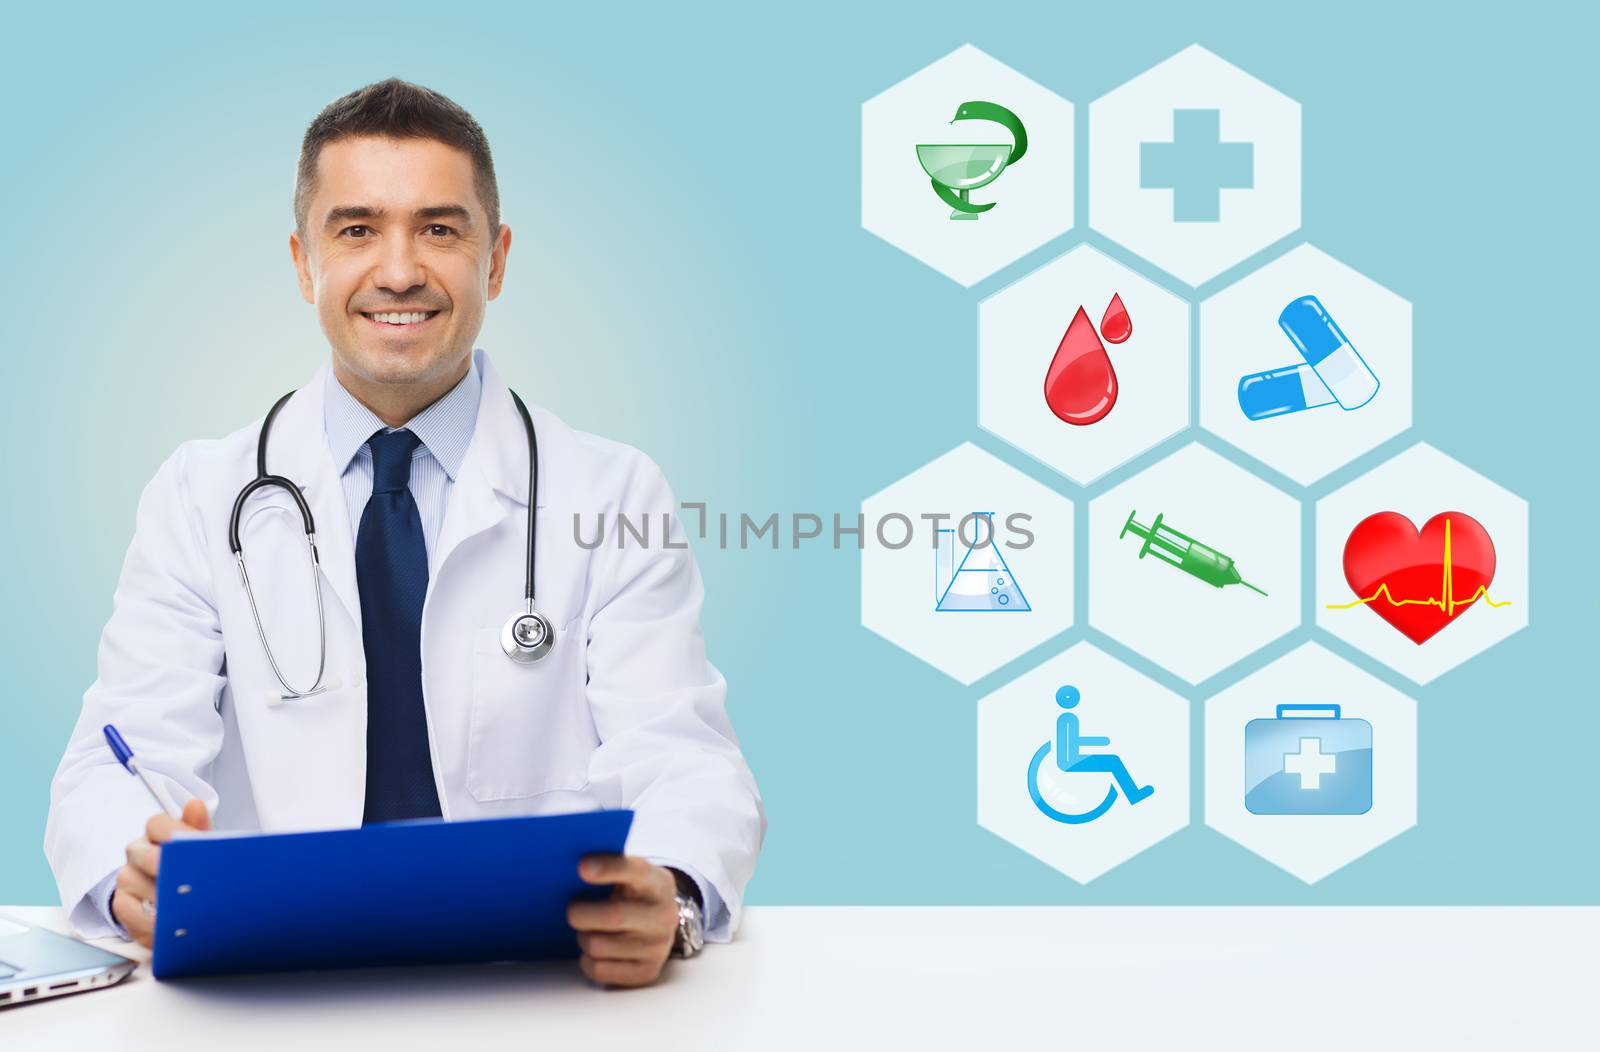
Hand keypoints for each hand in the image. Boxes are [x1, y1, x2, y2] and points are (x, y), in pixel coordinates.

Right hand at [111, 798, 210, 947]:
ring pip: (132, 881)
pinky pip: (128, 910)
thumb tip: (195, 805)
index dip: (174, 832)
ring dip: (157, 895)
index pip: (157, 824)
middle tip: (183, 877)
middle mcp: (138, 852)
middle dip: (163, 865)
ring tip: (181, 905)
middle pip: (141, 853)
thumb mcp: (202, 846)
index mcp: (158, 833)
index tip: (192, 843)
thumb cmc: (192, 866)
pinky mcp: (121, 903)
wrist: (177, 897)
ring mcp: (126, 877)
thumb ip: (199, 827)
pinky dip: (149, 920)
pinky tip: (168, 924)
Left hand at [568, 855, 678, 987]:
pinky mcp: (646, 972)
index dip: (608, 868)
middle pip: (612, 916)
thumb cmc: (632, 895)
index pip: (635, 871)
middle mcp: (664, 915)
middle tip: (572, 910)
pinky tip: (597, 950)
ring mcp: (658, 947)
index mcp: (658, 883)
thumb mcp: (630, 875)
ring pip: (597, 945)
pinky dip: (588, 960)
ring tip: (588, 930)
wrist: (658, 924)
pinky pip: (598, 970)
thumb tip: (576, 868)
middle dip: (580, 913)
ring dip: (583, 937)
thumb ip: (610, 868)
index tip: (582, 867)